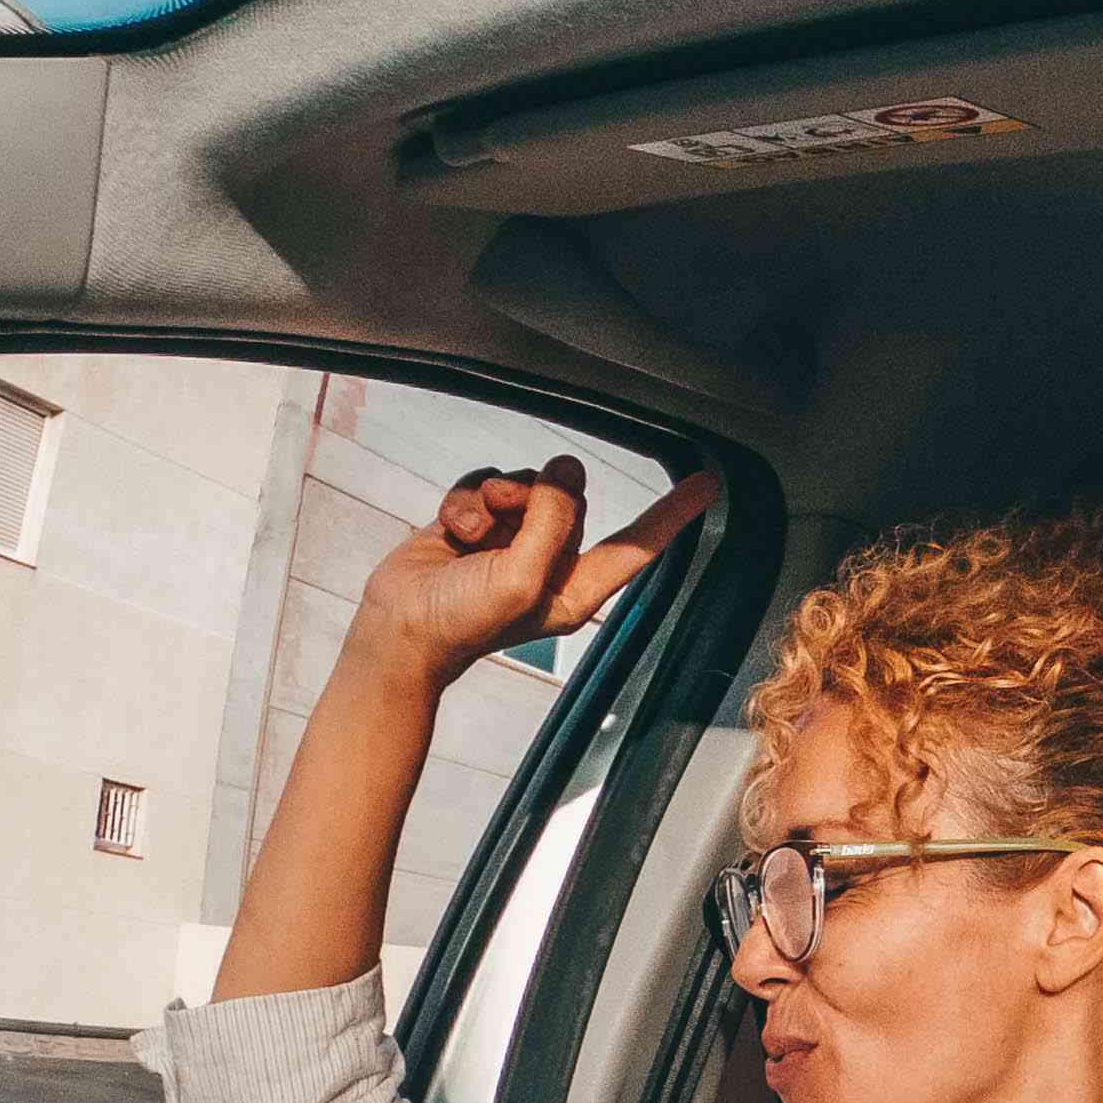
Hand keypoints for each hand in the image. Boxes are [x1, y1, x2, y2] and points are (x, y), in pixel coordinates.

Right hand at [351, 457, 720, 687]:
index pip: (637, 542)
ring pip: (523, 484)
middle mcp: (551, 561)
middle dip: (536, 496)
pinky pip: (485, 484)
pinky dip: (466, 500)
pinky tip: (452, 529)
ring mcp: (513, 540)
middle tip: (508, 514)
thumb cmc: (463, 622)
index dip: (672, 512)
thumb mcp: (520, 577)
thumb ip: (551, 522)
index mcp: (578, 586)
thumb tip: (564, 472)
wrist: (395, 630)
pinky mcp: (478, 524)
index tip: (707, 481)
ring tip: (472, 532)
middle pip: (568, 498)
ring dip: (494, 498)